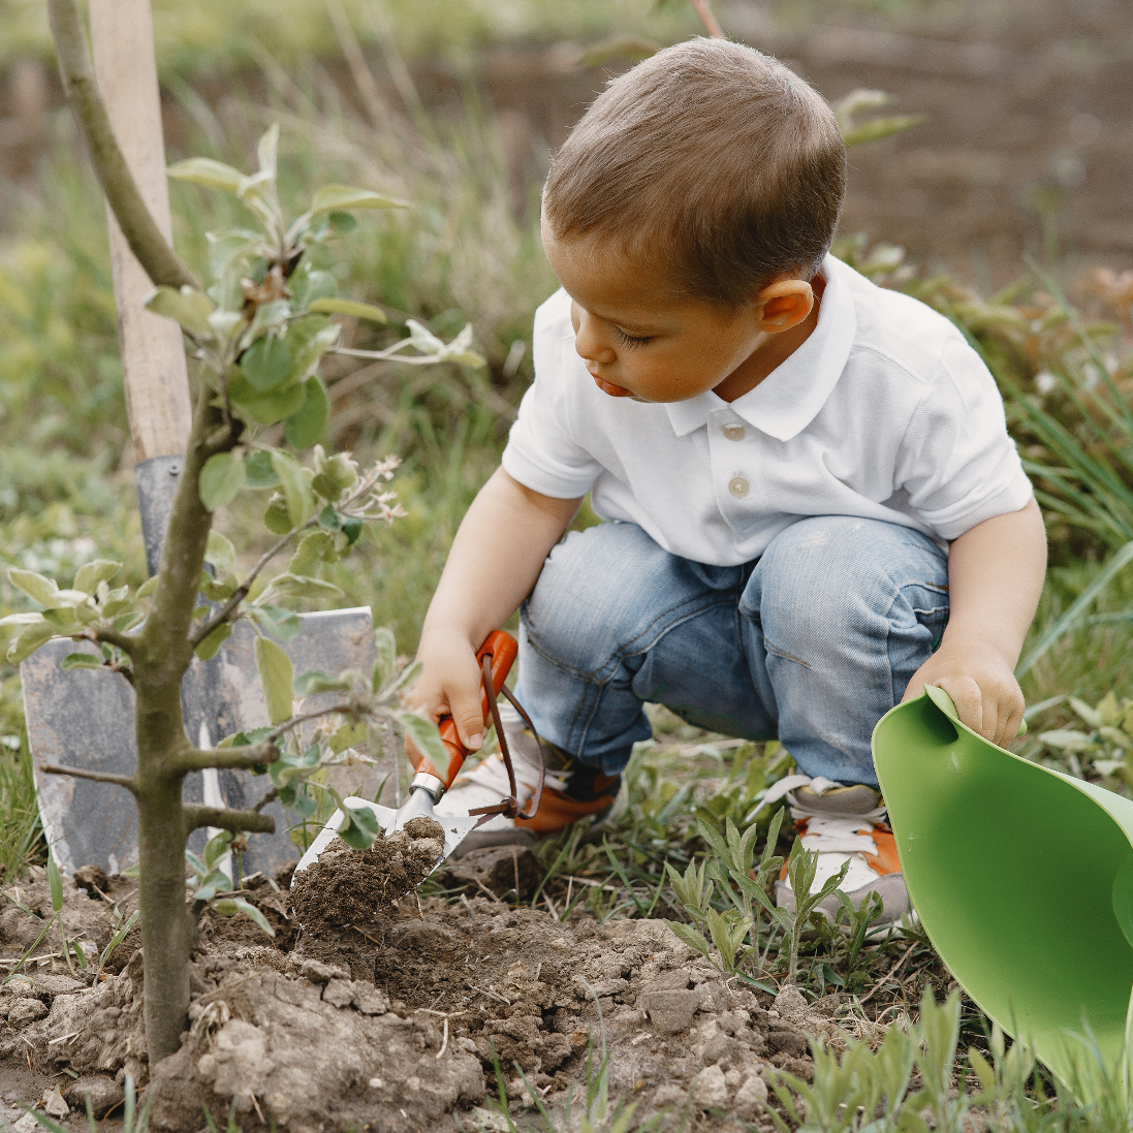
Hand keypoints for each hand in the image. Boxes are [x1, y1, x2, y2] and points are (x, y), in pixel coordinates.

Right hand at [405, 630, 486, 763]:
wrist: (451, 632)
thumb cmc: (451, 656)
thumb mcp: (465, 689)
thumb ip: (469, 719)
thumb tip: (473, 747)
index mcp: (416, 712)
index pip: (419, 752)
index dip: (436, 765)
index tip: (454, 771)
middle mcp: (419, 715)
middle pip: (442, 745)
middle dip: (465, 737)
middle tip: (480, 720)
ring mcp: (431, 712)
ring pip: (454, 733)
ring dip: (473, 723)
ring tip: (481, 698)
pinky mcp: (443, 707)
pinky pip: (459, 721)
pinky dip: (472, 714)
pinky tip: (479, 697)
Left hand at [901, 634, 1024, 747]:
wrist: (978, 649)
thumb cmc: (941, 672)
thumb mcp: (922, 680)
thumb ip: (911, 703)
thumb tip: (895, 734)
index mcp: (961, 676)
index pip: (969, 701)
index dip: (964, 727)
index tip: (954, 746)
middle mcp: (989, 684)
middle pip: (984, 727)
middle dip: (970, 747)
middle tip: (954, 762)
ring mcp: (1007, 694)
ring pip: (997, 735)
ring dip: (982, 748)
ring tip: (965, 752)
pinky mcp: (1018, 704)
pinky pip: (1009, 734)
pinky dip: (995, 743)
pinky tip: (980, 744)